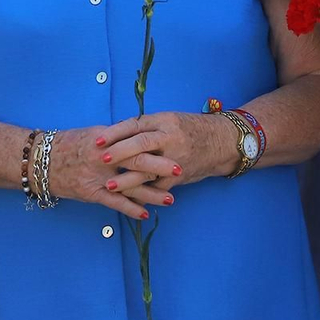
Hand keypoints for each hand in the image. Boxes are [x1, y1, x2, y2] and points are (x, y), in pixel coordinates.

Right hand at [41, 126, 172, 220]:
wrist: (40, 161)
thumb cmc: (68, 145)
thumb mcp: (94, 134)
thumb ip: (117, 136)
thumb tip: (140, 134)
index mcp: (105, 139)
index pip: (134, 140)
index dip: (155, 145)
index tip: (174, 147)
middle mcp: (102, 157)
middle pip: (136, 161)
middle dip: (159, 167)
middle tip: (180, 170)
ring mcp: (96, 176)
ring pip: (129, 186)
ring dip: (151, 194)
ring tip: (170, 199)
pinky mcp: (90, 192)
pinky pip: (114, 203)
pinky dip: (130, 209)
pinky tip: (145, 215)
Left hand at [99, 112, 239, 189]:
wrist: (221, 143)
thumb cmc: (190, 129)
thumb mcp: (169, 120)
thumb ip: (146, 127)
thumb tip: (116, 133)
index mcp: (164, 121)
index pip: (134, 125)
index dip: (115, 133)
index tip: (98, 141)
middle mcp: (170, 138)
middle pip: (140, 145)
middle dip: (118, 153)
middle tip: (100, 160)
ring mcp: (176, 159)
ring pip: (148, 170)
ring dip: (127, 180)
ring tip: (110, 186)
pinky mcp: (180, 176)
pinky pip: (159, 187)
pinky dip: (144, 194)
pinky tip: (129, 199)